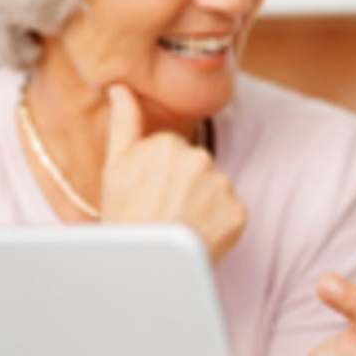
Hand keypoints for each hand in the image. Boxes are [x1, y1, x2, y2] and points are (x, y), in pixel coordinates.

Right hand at [101, 84, 245, 261]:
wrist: (144, 269)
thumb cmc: (125, 217)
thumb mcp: (115, 166)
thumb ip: (124, 121)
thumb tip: (121, 86)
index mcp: (169, 144)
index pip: (171, 150)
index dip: (158, 174)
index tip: (148, 193)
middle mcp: (200, 160)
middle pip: (196, 166)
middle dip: (183, 185)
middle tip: (163, 211)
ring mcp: (223, 187)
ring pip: (215, 188)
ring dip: (202, 204)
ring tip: (179, 224)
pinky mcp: (239, 213)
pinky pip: (231, 212)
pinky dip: (218, 224)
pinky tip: (198, 235)